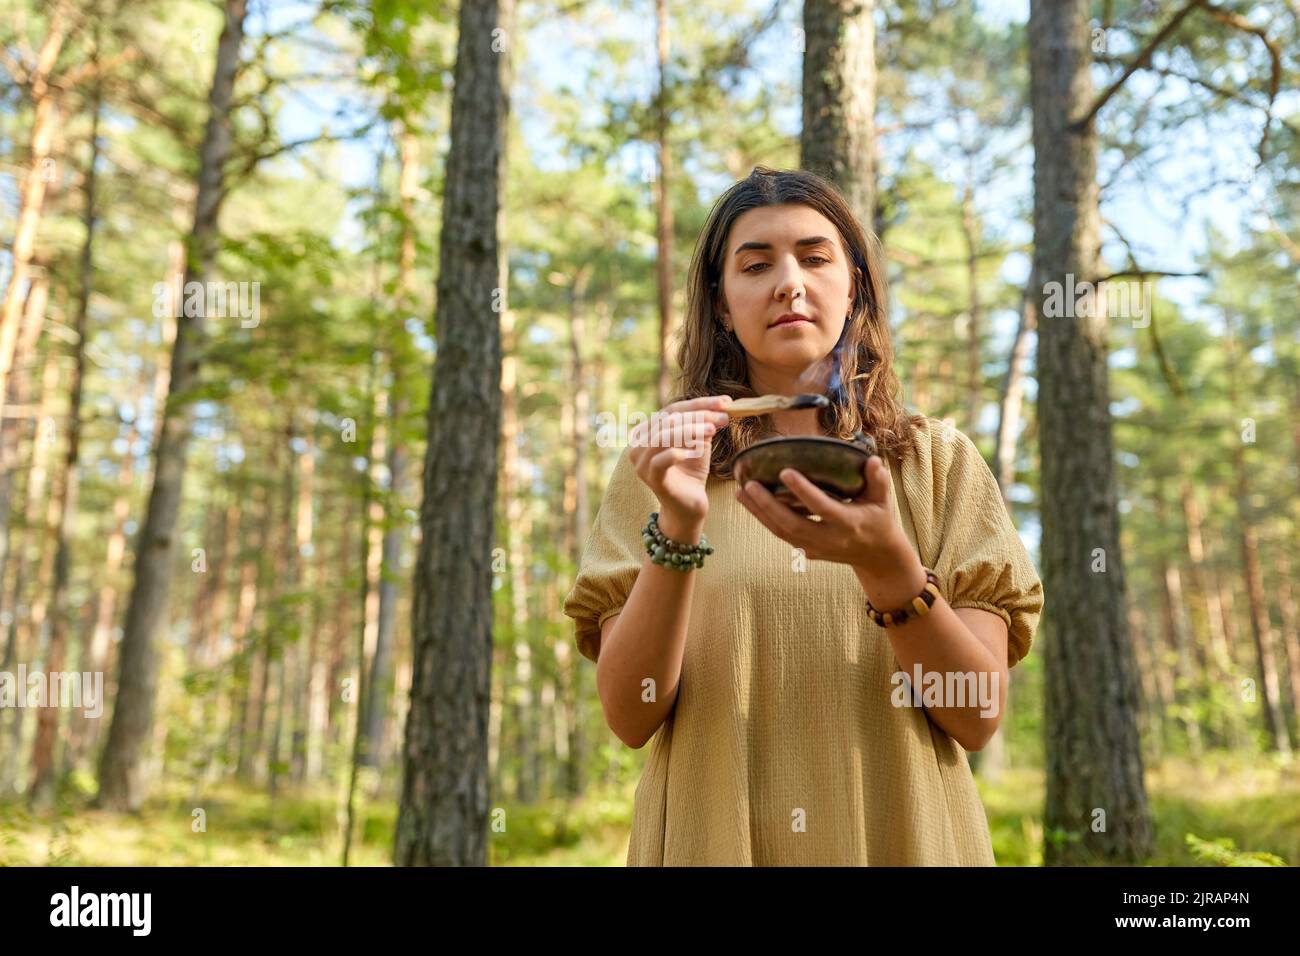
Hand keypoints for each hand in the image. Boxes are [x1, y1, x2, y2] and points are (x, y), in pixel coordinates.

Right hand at [628, 394, 731, 531]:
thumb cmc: (692, 471)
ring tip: (713, 430)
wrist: (690, 505)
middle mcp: (638, 446)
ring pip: (663, 436)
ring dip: (691, 430)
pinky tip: (699, 450)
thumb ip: (702, 423)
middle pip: (667, 419)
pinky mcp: (651, 479)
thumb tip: (721, 405)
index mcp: (646, 433)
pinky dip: (680, 452)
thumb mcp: (698, 441)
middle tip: (723, 417)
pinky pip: (662, 460)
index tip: (725, 401)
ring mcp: (642, 463)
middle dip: (698, 415)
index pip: (671, 410)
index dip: (698, 404)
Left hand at [734, 454, 912, 573]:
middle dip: (767, 505)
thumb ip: (878, 480)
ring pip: (781, 532)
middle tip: (749, 484)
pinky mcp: (807, 552)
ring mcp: (816, 548)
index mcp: (848, 523)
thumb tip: (871, 459)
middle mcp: (829, 538)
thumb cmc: (879, 520)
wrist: (876, 556)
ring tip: (741, 492)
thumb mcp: (883, 501)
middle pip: (792, 525)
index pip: (822, 507)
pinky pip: (781, 535)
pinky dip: (764, 519)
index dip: (803, 491)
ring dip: (759, 513)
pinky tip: (750, 503)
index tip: (785, 471)